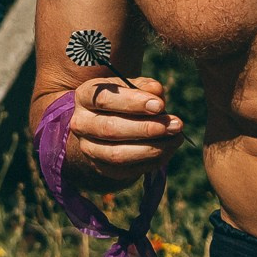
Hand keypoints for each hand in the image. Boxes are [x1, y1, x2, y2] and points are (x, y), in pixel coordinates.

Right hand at [66, 76, 182, 183]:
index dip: (132, 103)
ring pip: (117, 154)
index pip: (104, 99)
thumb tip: (156, 92)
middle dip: (146, 128)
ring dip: (151, 148)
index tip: (159, 105)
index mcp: (84, 97)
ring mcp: (88, 148)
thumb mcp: (132, 87)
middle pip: (110, 129)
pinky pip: (127, 169)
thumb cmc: (124, 100)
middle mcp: (80, 123)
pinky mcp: (101, 167)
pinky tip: (168, 149)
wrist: (109, 124)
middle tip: (175, 124)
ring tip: (175, 138)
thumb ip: (145, 86)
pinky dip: (151, 160)